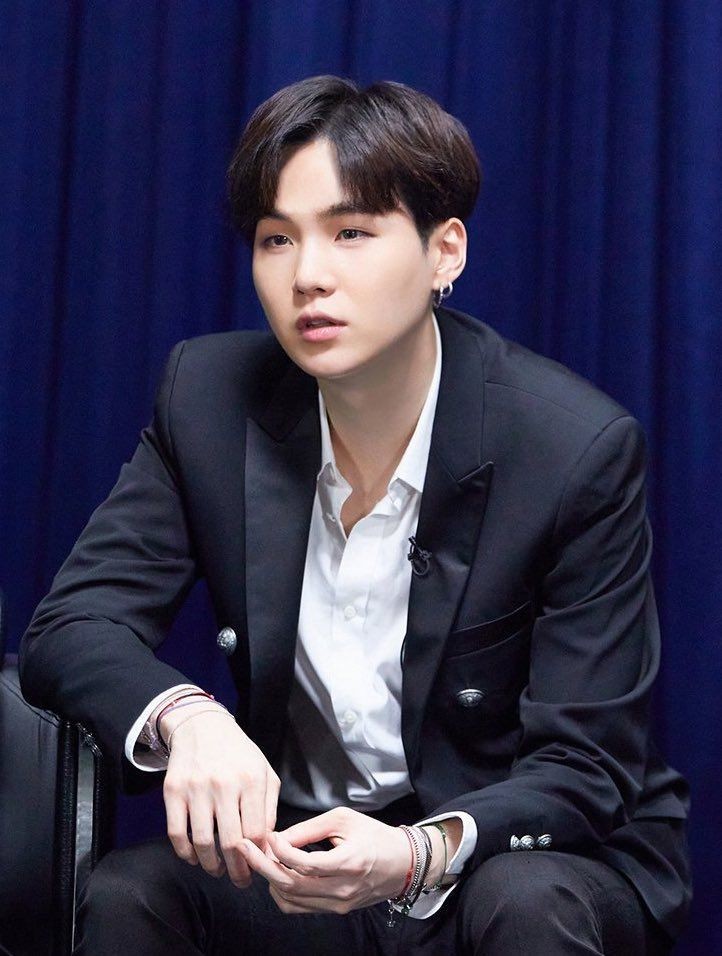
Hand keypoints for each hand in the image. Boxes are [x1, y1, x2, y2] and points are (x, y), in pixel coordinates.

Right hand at [162, 708, 280, 887]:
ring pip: (203, 842)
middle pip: (231, 842)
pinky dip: (185, 853)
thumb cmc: (238, 753)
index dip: (258, 855)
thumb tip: (266, 843)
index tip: (258, 866)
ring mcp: (196, 787)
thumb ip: (269, 806)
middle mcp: (224, 783)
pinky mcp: (173, 791)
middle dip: (237, 870)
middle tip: (240, 880)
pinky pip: (176, 833)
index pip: (256, 831)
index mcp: (251, 779)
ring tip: (218, 870)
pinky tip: (194, 858)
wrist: (202, 726)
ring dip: (211, 865)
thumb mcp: (264, 771)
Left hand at [238, 806, 411, 913]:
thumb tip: (279, 838)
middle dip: (263, 866)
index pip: (304, 865)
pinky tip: (279, 873)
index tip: (270, 835)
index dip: (281, 850)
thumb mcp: (343, 820)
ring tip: (262, 857)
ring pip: (290, 900)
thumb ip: (309, 829)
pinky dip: (282, 892)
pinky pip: (298, 908)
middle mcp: (342, 889)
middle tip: (245, 848)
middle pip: (291, 885)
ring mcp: (338, 904)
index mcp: (349, 863)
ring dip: (270, 879)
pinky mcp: (334, 910)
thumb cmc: (374, 835)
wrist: (402, 863)